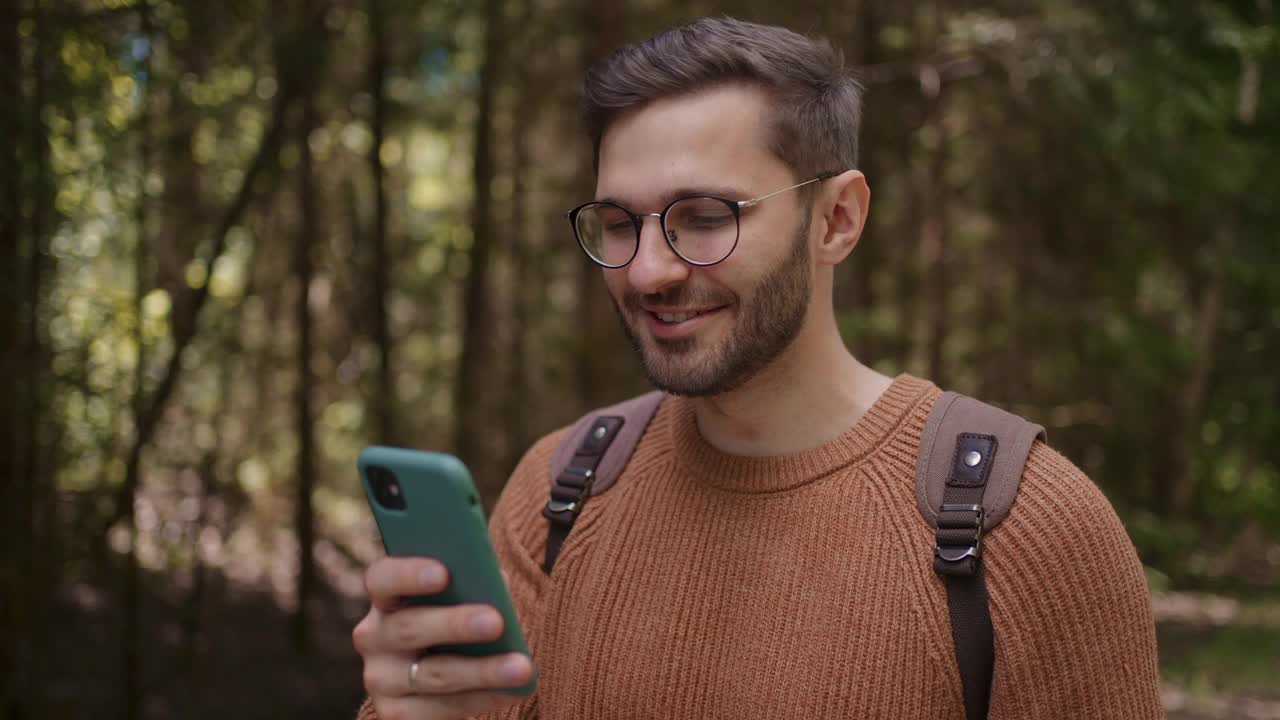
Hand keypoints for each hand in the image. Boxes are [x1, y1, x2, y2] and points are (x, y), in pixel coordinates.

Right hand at [353, 557, 533, 719]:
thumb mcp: (460, 597)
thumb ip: (472, 584)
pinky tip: (515, 690)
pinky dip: (484, 697)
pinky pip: (443, 708)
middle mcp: (373, 637)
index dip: (409, 574)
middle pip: (409, 628)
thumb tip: (496, 584)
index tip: (444, 573)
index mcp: (386, 597)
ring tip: (521, 666)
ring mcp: (381, 679)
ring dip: (483, 670)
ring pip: (434, 674)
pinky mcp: (397, 714)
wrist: (447, 675)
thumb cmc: (458, 618)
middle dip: (456, 625)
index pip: (382, 578)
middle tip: (496, 621)